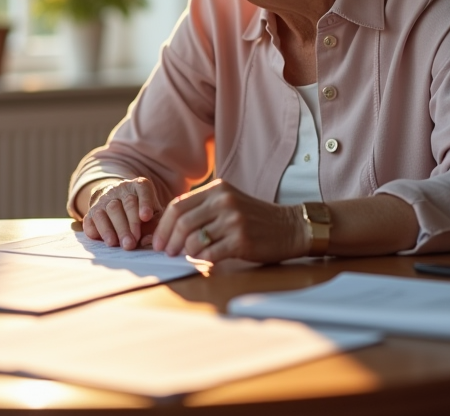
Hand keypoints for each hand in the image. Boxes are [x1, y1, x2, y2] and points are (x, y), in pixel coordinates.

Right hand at [82, 178, 162, 249]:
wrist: (115, 202)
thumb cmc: (140, 211)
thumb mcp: (153, 214)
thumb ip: (154, 225)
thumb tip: (148, 240)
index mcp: (139, 186)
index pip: (143, 189)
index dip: (145, 202)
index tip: (146, 217)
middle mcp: (121, 189)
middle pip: (127, 203)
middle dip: (131, 224)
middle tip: (133, 242)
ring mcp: (105, 199)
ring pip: (110, 210)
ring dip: (115, 229)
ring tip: (119, 244)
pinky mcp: (92, 211)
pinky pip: (92, 219)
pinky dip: (99, 231)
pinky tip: (107, 241)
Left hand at [152, 179, 307, 262]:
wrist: (291, 227)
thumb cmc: (255, 218)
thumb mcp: (228, 203)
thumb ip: (203, 209)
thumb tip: (169, 227)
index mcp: (217, 189)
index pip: (178, 205)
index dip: (163, 225)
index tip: (158, 240)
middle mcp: (224, 201)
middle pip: (182, 222)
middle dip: (168, 240)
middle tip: (166, 252)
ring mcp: (233, 220)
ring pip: (194, 239)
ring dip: (184, 252)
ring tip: (184, 256)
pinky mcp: (241, 240)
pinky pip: (210, 253)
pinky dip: (201, 260)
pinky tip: (203, 261)